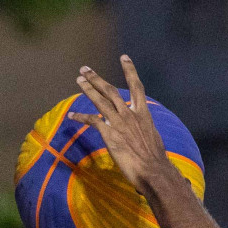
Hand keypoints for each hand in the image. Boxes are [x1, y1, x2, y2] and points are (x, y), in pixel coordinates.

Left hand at [69, 56, 177, 193]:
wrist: (153, 171)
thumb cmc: (156, 160)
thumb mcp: (154, 138)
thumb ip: (145, 130)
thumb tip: (145, 132)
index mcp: (143, 114)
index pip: (136, 87)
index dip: (130, 70)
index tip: (124, 57)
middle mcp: (130, 114)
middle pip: (110, 90)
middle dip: (96, 78)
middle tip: (85, 69)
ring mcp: (119, 123)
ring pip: (99, 100)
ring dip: (87, 89)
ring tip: (78, 80)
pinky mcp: (109, 134)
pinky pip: (91, 121)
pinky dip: (80, 117)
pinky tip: (71, 116)